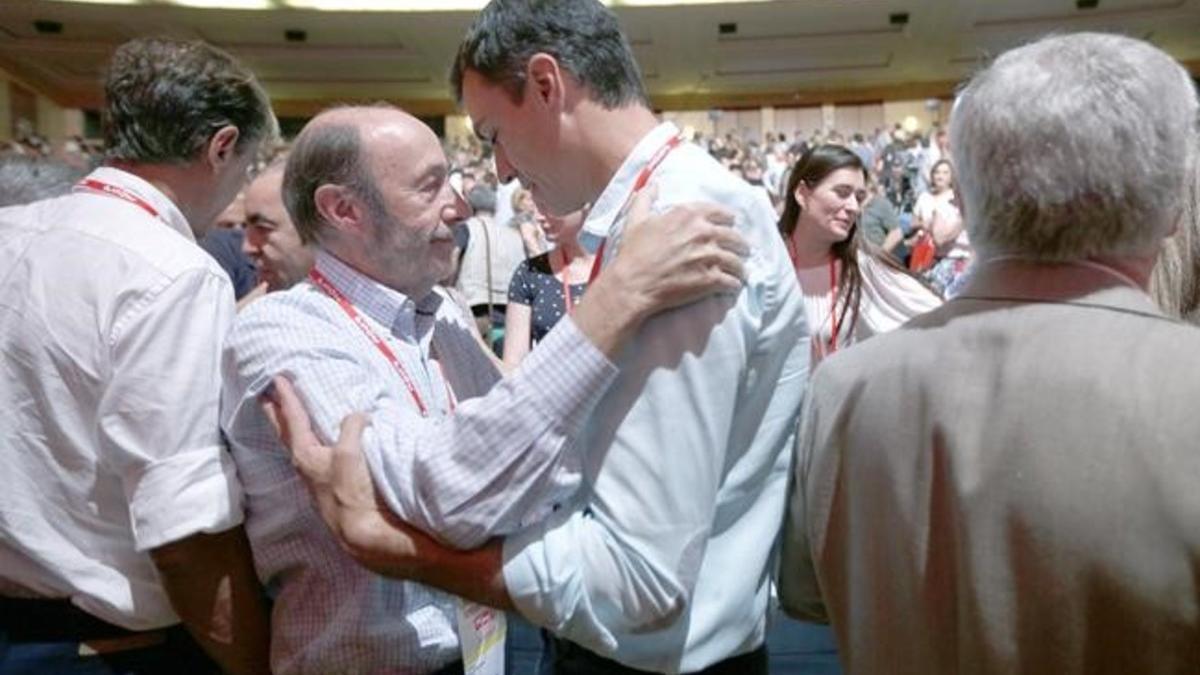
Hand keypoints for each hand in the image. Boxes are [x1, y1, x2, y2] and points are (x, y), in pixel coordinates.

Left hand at [261, 376, 436, 577]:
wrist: (363, 533)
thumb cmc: (351, 492)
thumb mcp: (350, 452)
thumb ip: (351, 428)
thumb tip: (357, 416)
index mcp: (305, 455)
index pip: (293, 419)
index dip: (287, 397)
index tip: (277, 379)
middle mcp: (305, 467)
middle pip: (286, 434)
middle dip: (276, 414)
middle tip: (265, 397)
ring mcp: (316, 479)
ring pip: (299, 446)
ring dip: (293, 429)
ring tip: (290, 417)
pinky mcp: (330, 488)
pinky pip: (316, 456)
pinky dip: (313, 443)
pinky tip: (323, 445)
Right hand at [610, 183, 748, 318]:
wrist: (632, 284)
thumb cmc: (633, 252)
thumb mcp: (635, 219)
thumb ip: (646, 198)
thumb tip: (654, 184)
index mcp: (689, 214)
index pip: (722, 213)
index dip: (728, 219)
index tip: (731, 224)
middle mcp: (702, 232)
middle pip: (734, 237)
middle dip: (740, 244)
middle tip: (742, 250)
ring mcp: (708, 257)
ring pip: (736, 260)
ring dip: (739, 266)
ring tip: (740, 270)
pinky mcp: (709, 280)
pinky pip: (731, 280)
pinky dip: (734, 283)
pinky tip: (734, 285)